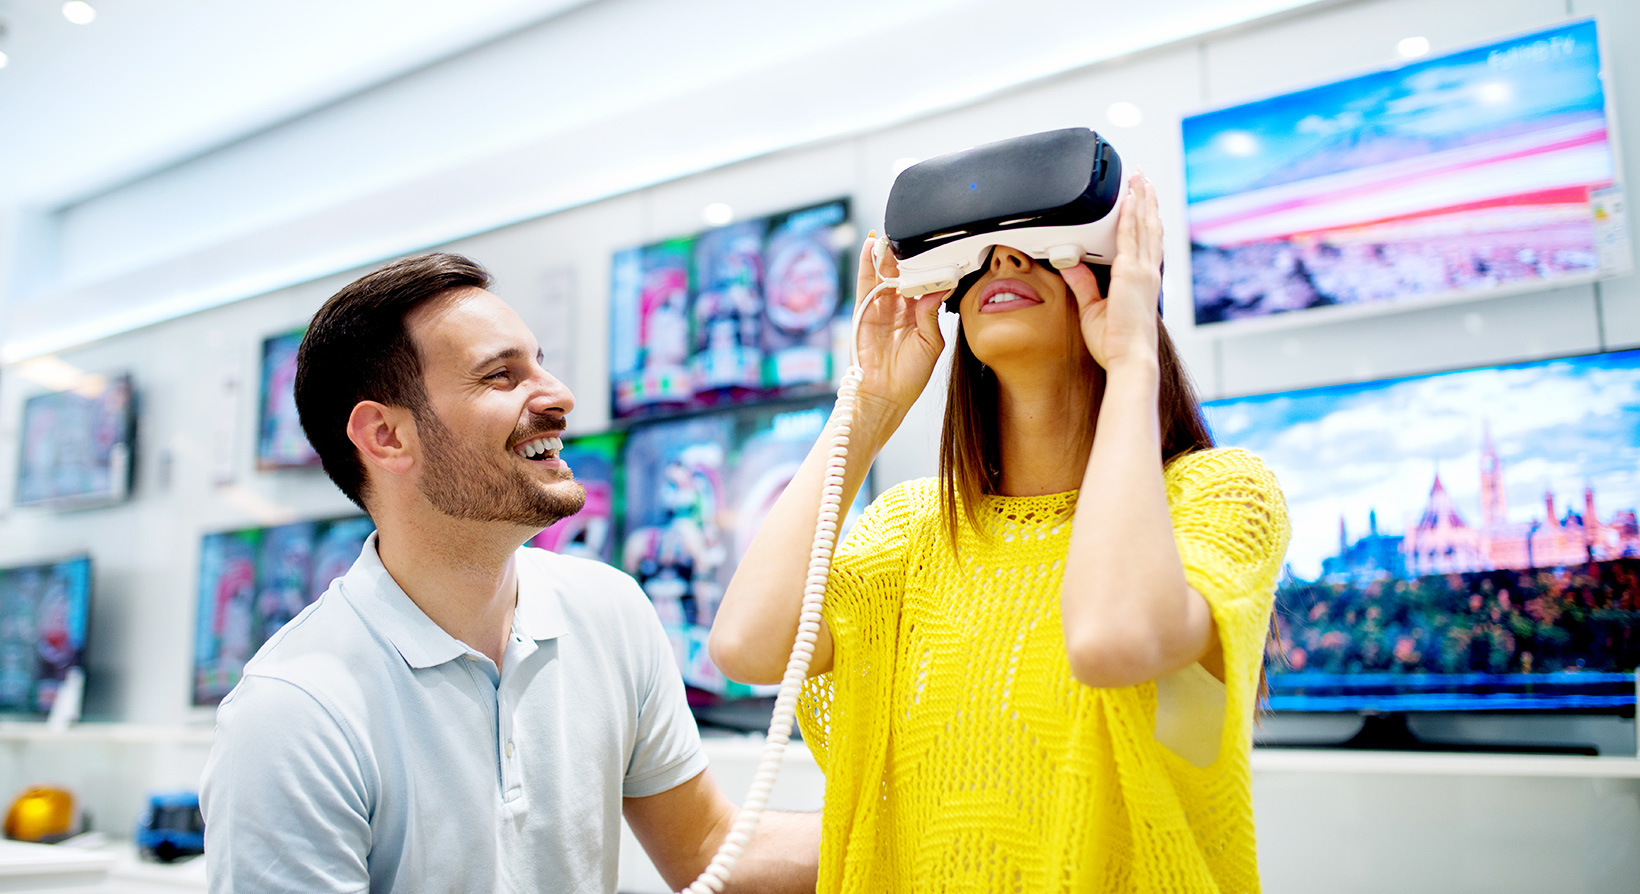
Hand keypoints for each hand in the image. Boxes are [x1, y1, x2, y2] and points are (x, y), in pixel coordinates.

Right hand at [850, 236, 949, 430]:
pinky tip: (872, 245)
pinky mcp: (863, 311)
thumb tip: (937, 289)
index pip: (925, 283)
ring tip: (891, 233)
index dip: (929, 267)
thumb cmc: (910, 377)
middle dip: (907, 255)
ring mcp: (881, 308)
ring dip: (887, 253)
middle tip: (912, 234)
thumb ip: (931, 315)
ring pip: (884, 274)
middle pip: (903, 274)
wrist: (884, 396)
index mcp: (919, 315)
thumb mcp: (931, 344)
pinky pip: (865, 283)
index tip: (938, 250)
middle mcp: (900, 308)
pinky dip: (867, 263)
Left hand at [1062, 172, 1162, 372]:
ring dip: (1141, 199)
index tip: (1143, 201)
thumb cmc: (1115, 343)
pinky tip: (1128, 198)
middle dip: (1146, 200)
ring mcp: (1142, 272)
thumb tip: (1070, 266)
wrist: (1129, 358)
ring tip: (1139, 178)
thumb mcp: (1093, 309)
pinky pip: (1129, 237)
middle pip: (1149, 227)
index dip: (1146, 219)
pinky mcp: (1131, 274)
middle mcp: (1146, 272)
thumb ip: (1083, 285)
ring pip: (1143, 225)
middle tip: (1143, 177)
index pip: (1146, 242)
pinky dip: (1130, 215)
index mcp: (1142, 281)